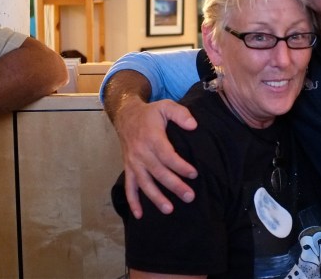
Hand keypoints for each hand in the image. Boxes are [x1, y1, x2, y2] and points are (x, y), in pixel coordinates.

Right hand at [114, 96, 197, 217]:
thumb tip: (194, 125)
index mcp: (152, 138)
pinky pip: (129, 187)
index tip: (194, 174)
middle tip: (190, 196)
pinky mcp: (129, 168)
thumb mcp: (166, 105)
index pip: (167, 156)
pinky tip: (139, 215)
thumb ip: (180, 113)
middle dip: (174, 186)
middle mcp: (141, 153)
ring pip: (145, 183)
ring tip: (169, 209)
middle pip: (159, 172)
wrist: (126, 116)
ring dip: (156, 198)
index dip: (180, 166)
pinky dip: (133, 201)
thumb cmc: (150, 113)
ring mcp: (133, 162)